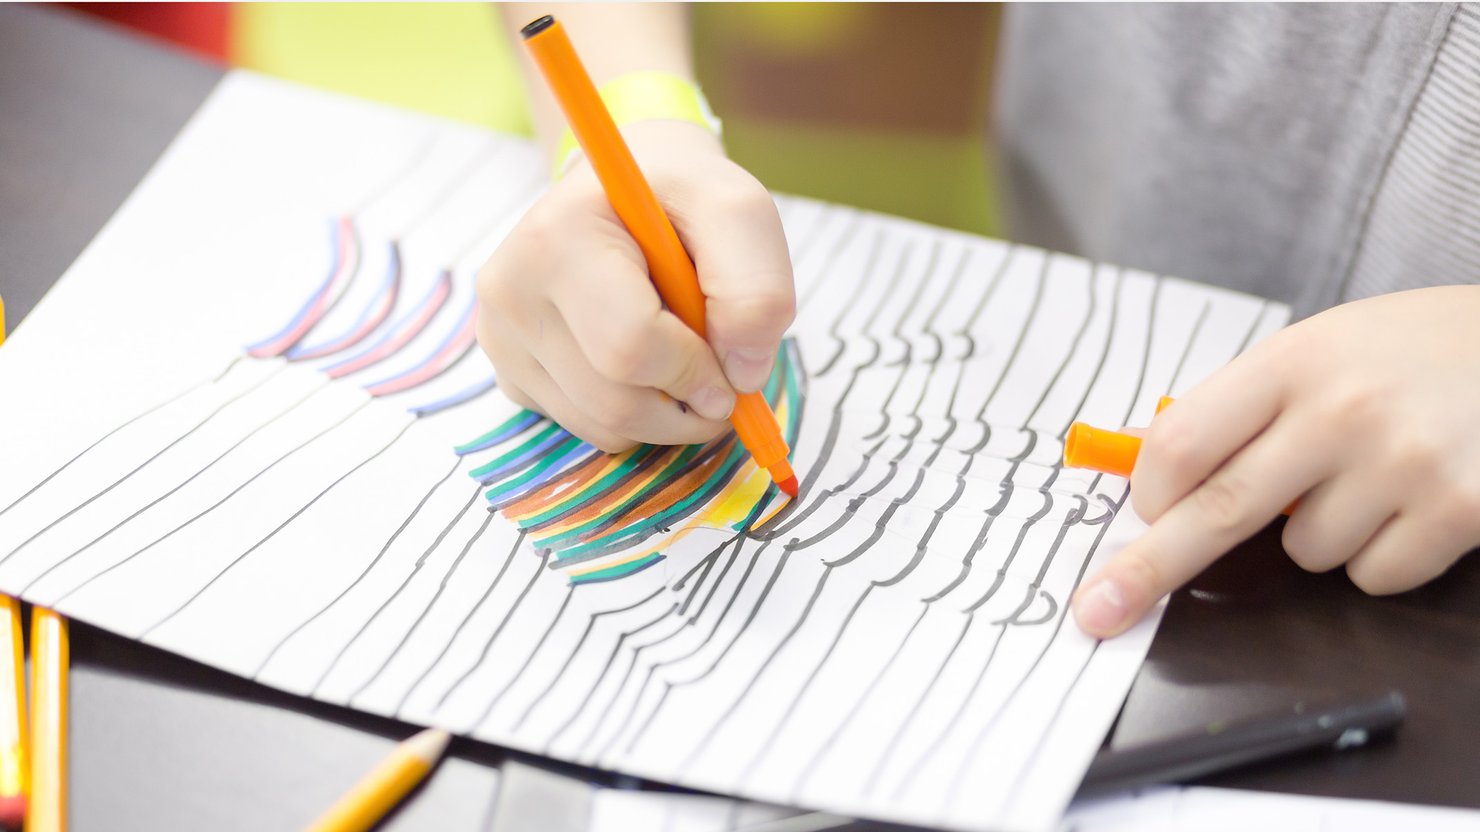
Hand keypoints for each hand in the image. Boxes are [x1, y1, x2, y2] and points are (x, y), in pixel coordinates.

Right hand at [476, 120, 794, 451]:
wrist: (622, 191)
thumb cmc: (680, 199)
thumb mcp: (738, 212)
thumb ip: (757, 288)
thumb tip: (744, 376)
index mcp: (557, 237)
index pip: (629, 346)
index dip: (696, 373)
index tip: (733, 368)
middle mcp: (510, 290)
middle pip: (614, 402)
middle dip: (687, 408)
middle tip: (722, 384)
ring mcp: (501, 337)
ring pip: (602, 426)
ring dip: (666, 417)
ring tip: (685, 360)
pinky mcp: (510, 371)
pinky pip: (587, 428)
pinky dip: (634, 415)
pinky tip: (643, 362)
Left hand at [1073, 285, 1479, 636]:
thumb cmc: (1404, 353)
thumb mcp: (1314, 351)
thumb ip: (1234, 407)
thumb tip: (1139, 464)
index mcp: (1290, 363)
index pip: (1182, 442)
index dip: (1150, 492)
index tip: (1143, 515)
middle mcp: (1341, 411)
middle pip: (1218, 511)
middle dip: (1148, 571)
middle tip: (1097, 611)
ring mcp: (1403, 463)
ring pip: (1304, 554)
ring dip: (1319, 536)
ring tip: (1368, 476)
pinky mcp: (1459, 510)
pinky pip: (1372, 576)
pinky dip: (1380, 556)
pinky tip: (1412, 500)